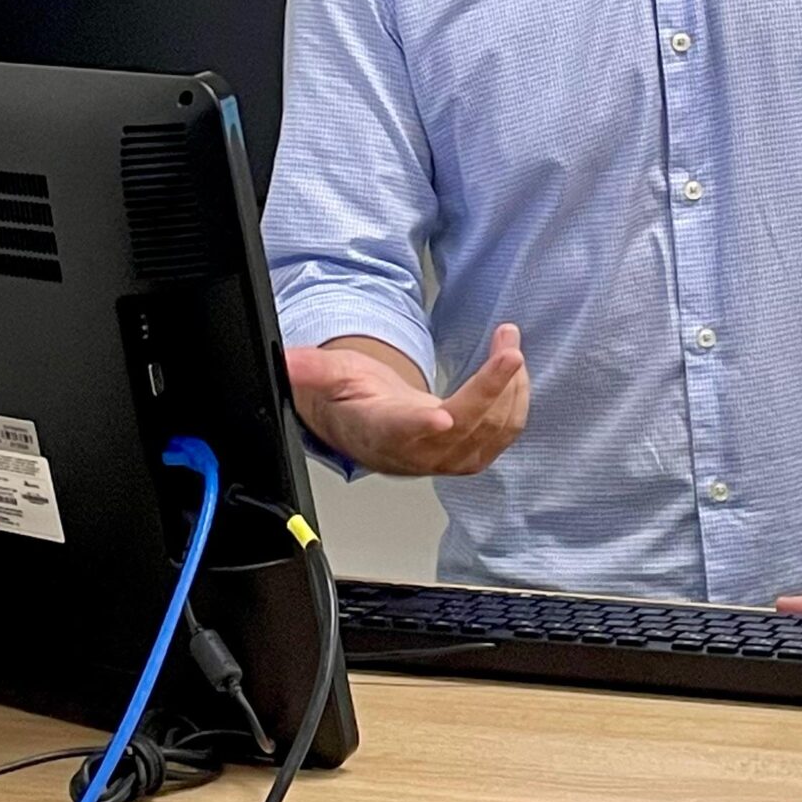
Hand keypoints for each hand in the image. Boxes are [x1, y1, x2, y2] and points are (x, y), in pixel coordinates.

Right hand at [284, 324, 528, 476]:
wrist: (372, 430)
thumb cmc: (356, 401)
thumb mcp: (330, 377)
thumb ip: (310, 369)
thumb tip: (284, 359)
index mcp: (381, 431)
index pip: (401, 432)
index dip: (421, 426)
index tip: (441, 416)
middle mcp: (418, 451)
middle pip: (462, 427)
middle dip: (490, 387)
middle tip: (508, 350)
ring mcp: (448, 457)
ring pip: (491, 431)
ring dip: (509, 388)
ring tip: (508, 344)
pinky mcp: (470, 454)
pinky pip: (504, 433)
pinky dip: (516, 401)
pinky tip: (515, 372)